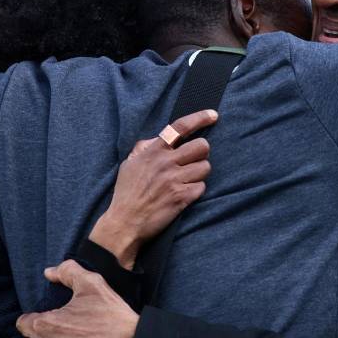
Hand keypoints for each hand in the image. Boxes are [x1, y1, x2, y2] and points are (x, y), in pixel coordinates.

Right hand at [89, 109, 216, 268]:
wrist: (124, 222)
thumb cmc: (126, 193)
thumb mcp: (129, 163)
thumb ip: (145, 148)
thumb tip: (159, 138)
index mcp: (153, 151)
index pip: (180, 127)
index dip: (200, 118)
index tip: (213, 115)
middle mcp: (165, 162)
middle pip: (202, 146)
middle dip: (201, 153)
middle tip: (193, 161)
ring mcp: (175, 180)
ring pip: (205, 167)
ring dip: (199, 173)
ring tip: (186, 180)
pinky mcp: (182, 198)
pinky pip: (202, 187)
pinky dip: (195, 191)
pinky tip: (184, 194)